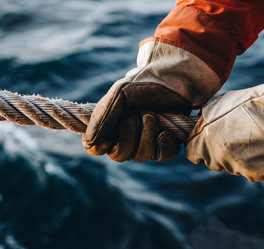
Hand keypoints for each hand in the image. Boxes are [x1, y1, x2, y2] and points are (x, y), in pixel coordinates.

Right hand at [83, 40, 220, 161]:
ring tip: (153, 115)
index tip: (114, 125)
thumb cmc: (143, 83)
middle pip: (119, 155)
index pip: (95, 148)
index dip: (103, 142)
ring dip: (147, 133)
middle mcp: (125, 139)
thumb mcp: (120, 94)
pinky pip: (162, 155)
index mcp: (108, 127)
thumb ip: (103, 117)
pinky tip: (165, 129)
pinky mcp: (166, 145)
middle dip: (129, 133)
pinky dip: (164, 142)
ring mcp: (146, 144)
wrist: (174, 76)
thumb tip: (89, 142)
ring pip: (141, 156)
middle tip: (138, 113)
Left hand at [185, 68, 263, 180]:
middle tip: (238, 134)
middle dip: (221, 152)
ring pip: (236, 166)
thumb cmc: (248, 104)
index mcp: (204, 141)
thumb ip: (204, 121)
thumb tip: (199, 127)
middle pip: (214, 162)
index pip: (192, 154)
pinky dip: (262, 162)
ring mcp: (238, 168)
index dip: (199, 147)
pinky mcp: (259, 174)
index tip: (207, 141)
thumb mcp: (217, 106)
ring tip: (257, 136)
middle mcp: (218, 159)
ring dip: (242, 156)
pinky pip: (257, 171)